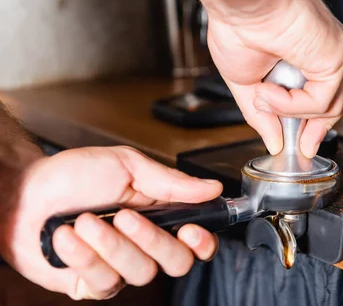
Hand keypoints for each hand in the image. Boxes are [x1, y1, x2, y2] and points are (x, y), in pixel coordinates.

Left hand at [0, 146, 221, 299]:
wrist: (23, 193)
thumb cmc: (72, 175)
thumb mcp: (127, 166)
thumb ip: (172, 182)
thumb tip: (212, 188)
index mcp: (160, 215)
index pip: (197, 242)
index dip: (202, 242)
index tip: (190, 229)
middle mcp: (144, 245)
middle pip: (176, 262)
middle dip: (151, 240)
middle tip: (124, 216)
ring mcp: (119, 267)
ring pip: (140, 273)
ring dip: (110, 245)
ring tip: (85, 221)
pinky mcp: (91, 284)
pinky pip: (103, 283)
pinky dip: (84, 257)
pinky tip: (68, 238)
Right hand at [207, 0, 342, 157]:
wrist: (241, 1)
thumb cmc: (239, 25)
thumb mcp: (246, 82)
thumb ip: (263, 115)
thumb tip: (273, 141)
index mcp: (306, 53)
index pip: (324, 93)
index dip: (315, 121)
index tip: (303, 143)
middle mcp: (325, 52)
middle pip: (340, 100)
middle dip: (320, 127)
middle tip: (304, 145)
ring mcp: (333, 53)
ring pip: (333, 104)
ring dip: (294, 112)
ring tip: (264, 98)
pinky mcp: (336, 55)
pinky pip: (322, 98)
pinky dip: (294, 104)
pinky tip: (271, 91)